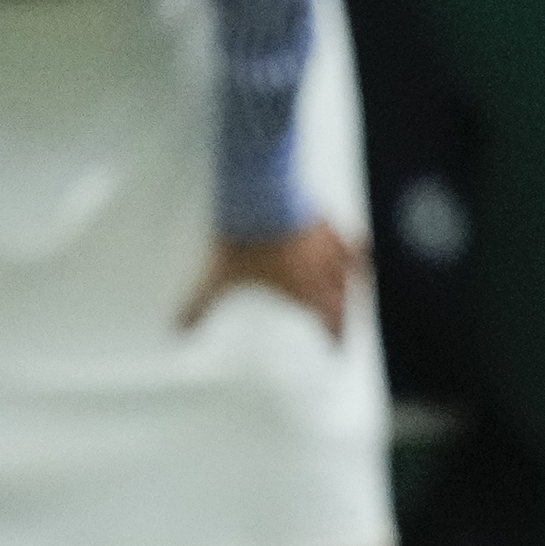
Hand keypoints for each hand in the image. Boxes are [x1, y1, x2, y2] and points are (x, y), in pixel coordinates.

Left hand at [179, 221, 358, 340]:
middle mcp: (325, 272)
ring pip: (359, 268)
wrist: (260, 195)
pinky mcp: (328, 218)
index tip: (337, 349)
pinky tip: (347, 238)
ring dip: (361, 277)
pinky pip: (349, 235)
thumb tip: (180, 327)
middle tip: (352, 316)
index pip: (331, 323)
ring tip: (364, 280)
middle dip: (353, 311)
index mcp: (306, 291)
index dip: (335, 339)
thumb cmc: (246, 239)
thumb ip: (201, 303)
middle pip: (352, 299)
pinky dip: (354, 241)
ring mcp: (331, 244)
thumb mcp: (218, 275)